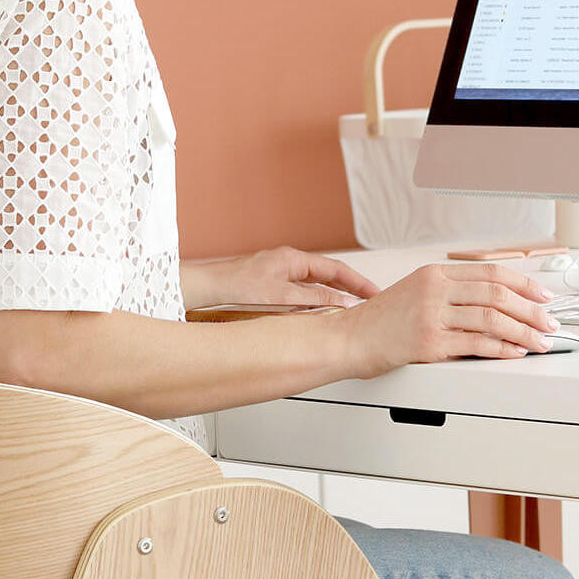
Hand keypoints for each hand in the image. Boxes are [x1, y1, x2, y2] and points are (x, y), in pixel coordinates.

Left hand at [186, 246, 379, 309]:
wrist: (203, 292)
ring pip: (314, 288)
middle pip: (328, 277)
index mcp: (293, 259)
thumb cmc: (234, 288)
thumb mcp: (283, 296)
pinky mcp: (269, 290)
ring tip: (348, 313)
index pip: (336, 269)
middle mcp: (287, 265)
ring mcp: (278, 277)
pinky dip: (313, 306)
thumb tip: (342, 303)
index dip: (359, 283)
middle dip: (349, 290)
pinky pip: (300, 296)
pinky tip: (316, 318)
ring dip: (331, 300)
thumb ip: (315, 299)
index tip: (375, 294)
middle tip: (369, 303)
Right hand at [341, 261, 557, 376]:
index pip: (491, 272)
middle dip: (532, 310)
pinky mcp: (428, 343)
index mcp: (435, 273)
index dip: (524, 284)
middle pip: (498, 294)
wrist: (347, 339)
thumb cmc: (380, 321)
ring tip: (540, 341)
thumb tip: (494, 304)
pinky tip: (516, 353)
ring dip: (524, 332)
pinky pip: (476, 345)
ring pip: (493, 319)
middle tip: (550, 322)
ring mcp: (431, 316)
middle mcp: (435, 290)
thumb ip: (450, 292)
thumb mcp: (415, 292)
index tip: (544, 295)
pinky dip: (503, 349)